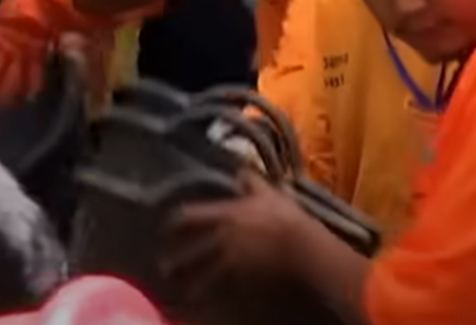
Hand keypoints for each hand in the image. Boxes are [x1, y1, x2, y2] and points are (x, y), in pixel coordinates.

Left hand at [160, 174, 311, 290]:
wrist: (307, 253)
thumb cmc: (289, 221)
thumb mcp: (271, 195)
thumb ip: (252, 182)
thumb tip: (240, 169)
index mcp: (224, 216)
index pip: (187, 218)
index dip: (173, 224)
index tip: (168, 230)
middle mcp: (220, 241)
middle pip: (186, 255)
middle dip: (174, 263)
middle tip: (167, 269)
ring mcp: (229, 266)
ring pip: (198, 280)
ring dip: (188, 286)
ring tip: (184, 292)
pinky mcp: (240, 286)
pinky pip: (217, 297)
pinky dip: (209, 302)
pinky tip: (206, 306)